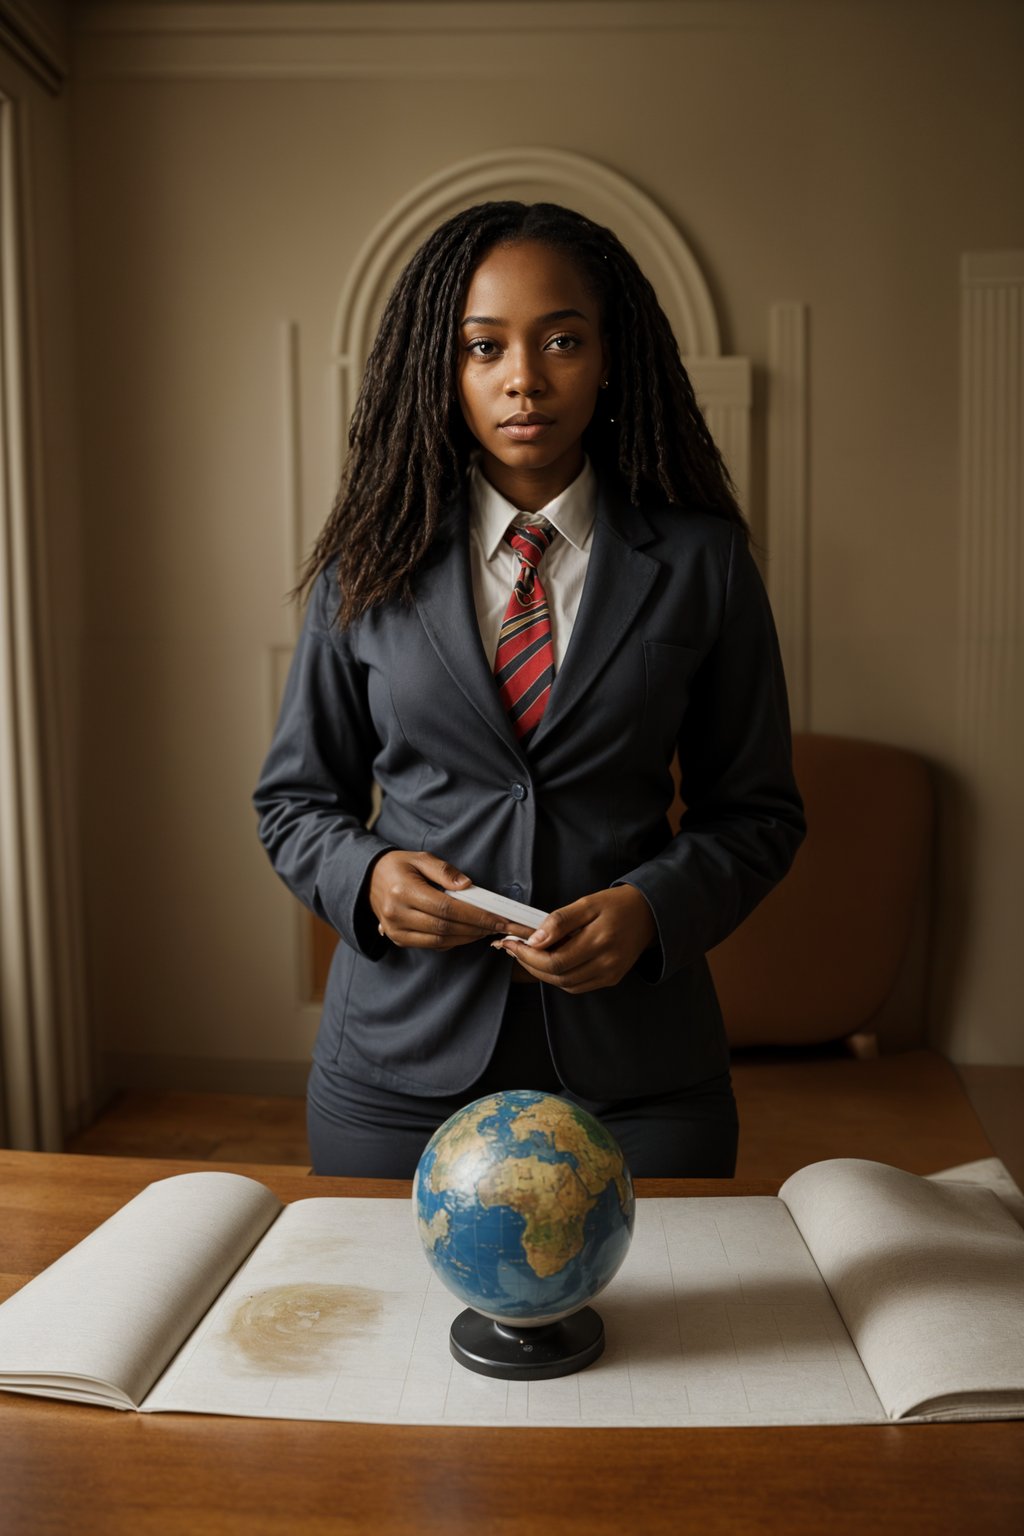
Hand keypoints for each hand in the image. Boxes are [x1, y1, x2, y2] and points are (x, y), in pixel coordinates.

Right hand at [370, 851, 533, 949]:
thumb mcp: (420, 858)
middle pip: (446, 927)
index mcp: (403, 891)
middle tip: (501, 926)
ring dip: (468, 937)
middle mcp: (398, 914)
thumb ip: (445, 871)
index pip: (447, 908)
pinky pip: (431, 945)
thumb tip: (468, 885)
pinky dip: (453, 941)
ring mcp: (396, 930)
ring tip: (488, 930)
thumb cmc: (397, 866)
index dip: (476, 916)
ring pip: (440, 940)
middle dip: (477, 928)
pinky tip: (468, 933)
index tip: (499, 918)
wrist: (366, 879)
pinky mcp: (398, 939)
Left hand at [493, 885, 656, 993]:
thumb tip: (535, 940)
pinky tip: (550, 962)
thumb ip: (560, 921)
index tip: (512, 943)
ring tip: (528, 954)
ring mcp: (610, 974)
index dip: (528, 956)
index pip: (555, 960)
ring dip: (541, 972)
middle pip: (558, 975)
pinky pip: (577, 986)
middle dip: (529, 964)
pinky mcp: (611, 979)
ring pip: (565, 984)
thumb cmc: (616, 905)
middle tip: (514, 948)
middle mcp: (607, 963)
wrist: (648, 914)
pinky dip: (558, 977)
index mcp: (601, 940)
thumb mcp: (587, 903)